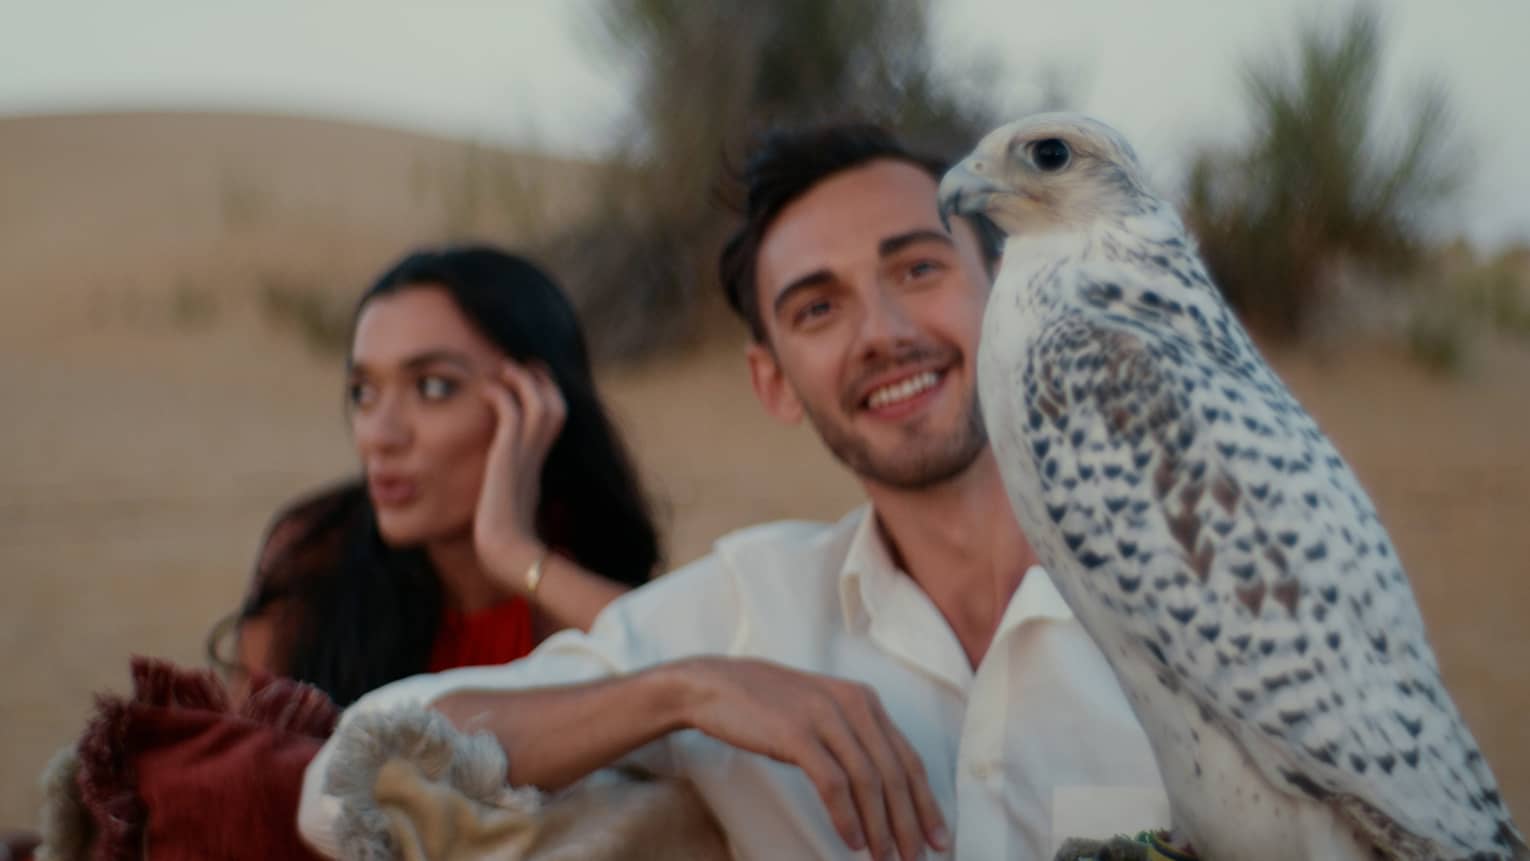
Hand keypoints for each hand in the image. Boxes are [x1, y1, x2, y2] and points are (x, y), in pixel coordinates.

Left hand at [473, 360, 566, 590]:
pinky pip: (512, 415)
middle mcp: (538, 459)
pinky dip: (502, 396)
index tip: (530, 383)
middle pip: (556, 408)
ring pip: (541, 405)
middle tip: (523, 365)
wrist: (507, 554)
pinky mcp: (510, 459)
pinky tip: (487, 390)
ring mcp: (527, 458)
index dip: (544, 399)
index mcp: (538, 468)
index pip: (551, 425)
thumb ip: (507, 499)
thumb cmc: (506, 545)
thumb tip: (501, 504)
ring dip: (524, 382)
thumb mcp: (508, 512)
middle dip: (542, 383)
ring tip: (504, 368)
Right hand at [673, 658, 948, 860]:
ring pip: (869, 781)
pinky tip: (852, 839)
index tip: (937, 837)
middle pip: (895, 773)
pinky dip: (846, 816)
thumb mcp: (822, 712)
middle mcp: (853, 705)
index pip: (908, 758)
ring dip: (881, 826)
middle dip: (910, 822)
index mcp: (864, 700)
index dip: (926, 802)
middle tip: (916, 858)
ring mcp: (825, 717)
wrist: (715, 685)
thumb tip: (882, 789)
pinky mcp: (797, 733)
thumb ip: (853, 738)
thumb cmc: (768, 706)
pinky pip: (833, 783)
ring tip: (883, 857)